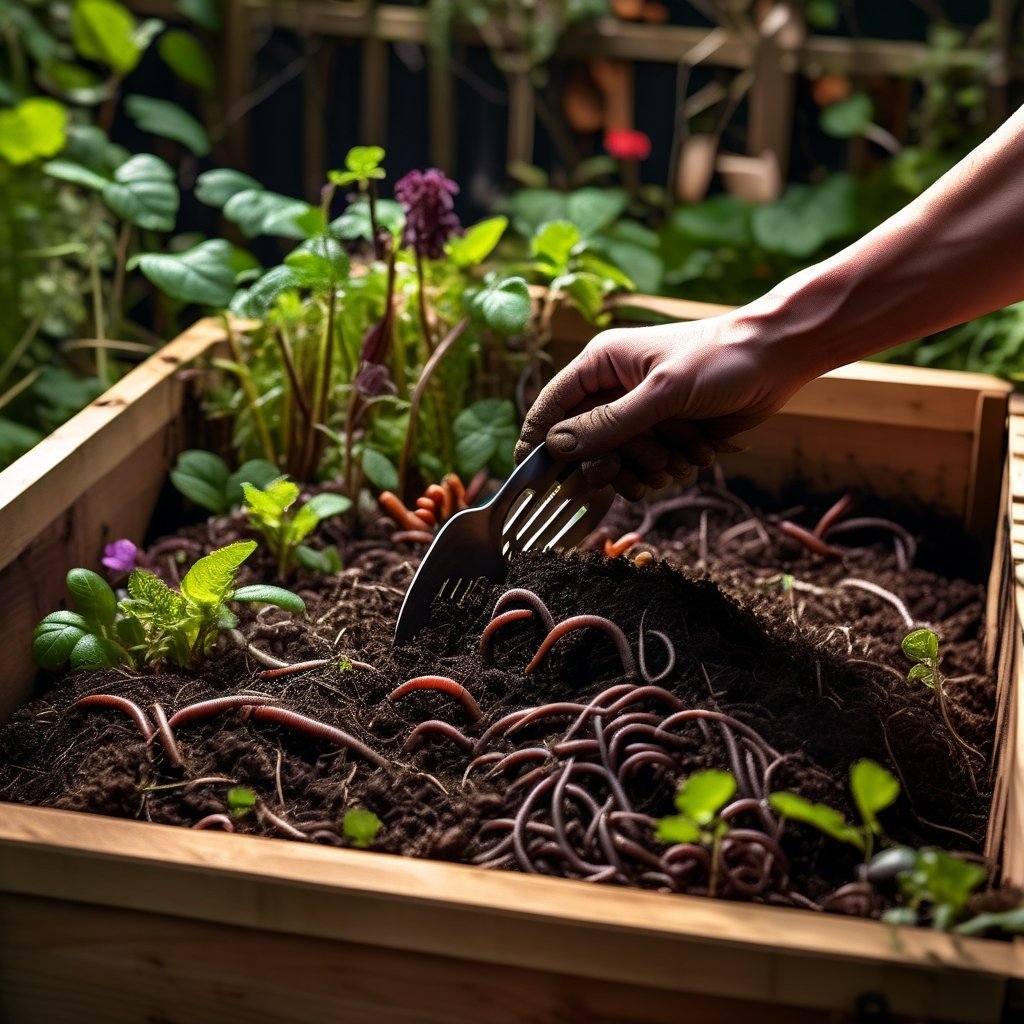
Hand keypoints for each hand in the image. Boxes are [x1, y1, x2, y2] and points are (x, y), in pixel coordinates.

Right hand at [515, 311, 812, 499]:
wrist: (777, 359)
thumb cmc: (720, 361)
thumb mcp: (662, 393)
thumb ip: (608, 424)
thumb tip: (556, 447)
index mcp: (600, 364)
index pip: (551, 407)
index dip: (539, 442)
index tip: (533, 478)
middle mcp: (613, 390)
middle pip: (586, 447)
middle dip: (617, 460)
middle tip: (642, 462)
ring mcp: (639, 415)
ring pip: (619, 464)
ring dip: (651, 466)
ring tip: (682, 448)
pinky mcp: (663, 434)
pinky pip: (647, 468)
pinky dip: (672, 467)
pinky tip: (697, 449)